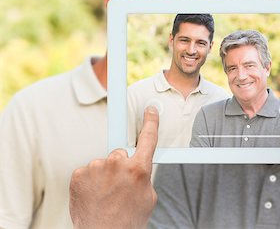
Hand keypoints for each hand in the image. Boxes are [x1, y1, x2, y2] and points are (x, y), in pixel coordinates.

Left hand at [69, 107, 158, 228]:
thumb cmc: (126, 221)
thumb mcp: (148, 198)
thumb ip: (143, 176)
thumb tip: (138, 169)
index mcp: (138, 169)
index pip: (148, 138)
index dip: (151, 121)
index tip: (150, 110)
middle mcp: (117, 164)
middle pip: (120, 154)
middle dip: (120, 166)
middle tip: (118, 186)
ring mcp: (96, 168)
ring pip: (103, 164)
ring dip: (104, 176)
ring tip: (104, 195)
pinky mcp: (79, 174)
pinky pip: (88, 171)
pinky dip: (90, 181)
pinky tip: (94, 195)